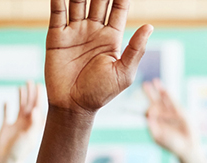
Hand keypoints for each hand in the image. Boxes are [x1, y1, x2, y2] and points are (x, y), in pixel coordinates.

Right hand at [0, 80, 43, 162]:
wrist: (7, 162)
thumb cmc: (20, 151)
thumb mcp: (28, 137)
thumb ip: (34, 123)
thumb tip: (36, 109)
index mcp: (34, 124)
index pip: (38, 107)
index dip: (39, 96)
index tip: (40, 85)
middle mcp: (26, 123)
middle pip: (30, 105)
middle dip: (31, 94)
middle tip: (31, 81)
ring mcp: (16, 126)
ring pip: (20, 108)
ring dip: (21, 98)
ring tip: (21, 87)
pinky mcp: (6, 129)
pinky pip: (6, 116)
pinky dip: (6, 109)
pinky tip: (6, 102)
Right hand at [44, 0, 152, 116]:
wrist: (73, 107)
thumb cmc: (101, 93)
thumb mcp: (123, 73)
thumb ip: (136, 49)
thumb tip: (150, 26)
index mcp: (112, 36)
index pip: (118, 7)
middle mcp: (94, 30)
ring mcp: (75, 32)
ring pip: (77, 2)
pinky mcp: (57, 37)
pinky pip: (57, 13)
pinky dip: (58, 0)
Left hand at [144, 78, 195, 157]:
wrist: (186, 147)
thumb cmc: (171, 145)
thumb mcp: (158, 138)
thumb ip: (152, 128)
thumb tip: (147, 117)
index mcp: (155, 123)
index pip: (148, 112)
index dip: (149, 110)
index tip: (150, 112)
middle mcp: (162, 116)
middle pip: (154, 102)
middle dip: (149, 94)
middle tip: (144, 85)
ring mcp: (170, 113)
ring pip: (163, 99)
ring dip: (159, 90)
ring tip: (154, 81)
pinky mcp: (179, 112)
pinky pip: (172, 101)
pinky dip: (167, 94)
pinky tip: (162, 88)